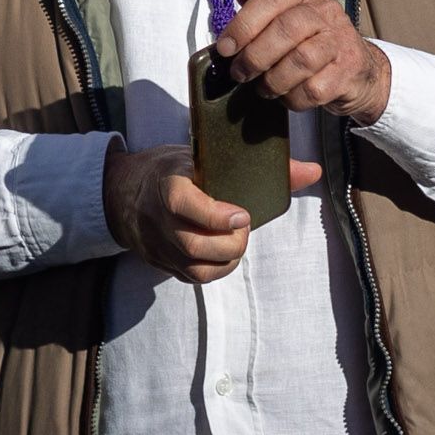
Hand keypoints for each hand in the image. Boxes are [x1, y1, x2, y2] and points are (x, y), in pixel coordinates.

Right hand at [103, 144, 263, 284]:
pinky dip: (214, 269)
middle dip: (230, 244)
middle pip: (192, 244)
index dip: (214, 215)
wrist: (123, 191)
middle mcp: (156, 217)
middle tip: (243, 228)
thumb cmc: (172, 170)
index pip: (182, 203)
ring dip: (226, 261)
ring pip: (194, 269)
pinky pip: (190, 277)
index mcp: (166, 183)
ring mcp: (156, 244)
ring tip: (235, 242)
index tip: (242, 214)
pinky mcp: (159, 262)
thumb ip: (256, 167)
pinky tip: (222, 253)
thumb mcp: (202, 157)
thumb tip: (311, 172)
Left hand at [219, 0, 387, 123]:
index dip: (243, 24)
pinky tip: (287, 96)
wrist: (356, 69)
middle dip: (255, 56)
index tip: (225, 48)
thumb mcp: (282, 13)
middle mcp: (325, 11)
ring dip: (273, 80)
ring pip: (301, 60)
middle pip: (285, 29)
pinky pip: (315, 89)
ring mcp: (340, 41)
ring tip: (263, 88)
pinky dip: (293, 97)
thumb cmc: (308, 39)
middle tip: (240, 73)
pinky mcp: (349, 72)